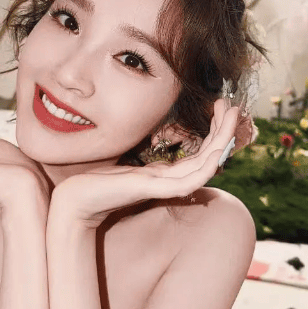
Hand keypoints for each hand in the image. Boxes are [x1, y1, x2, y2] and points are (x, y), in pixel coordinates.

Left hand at [50, 98, 239, 228]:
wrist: (74, 202)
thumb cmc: (93, 182)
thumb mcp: (120, 162)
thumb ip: (137, 157)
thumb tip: (142, 136)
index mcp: (162, 174)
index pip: (199, 154)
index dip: (212, 132)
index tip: (219, 107)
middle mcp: (167, 181)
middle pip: (208, 157)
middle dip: (223, 130)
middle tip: (233, 106)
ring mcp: (162, 187)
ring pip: (206, 166)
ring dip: (221, 141)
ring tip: (230, 115)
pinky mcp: (152, 191)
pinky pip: (189, 181)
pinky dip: (206, 167)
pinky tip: (217, 152)